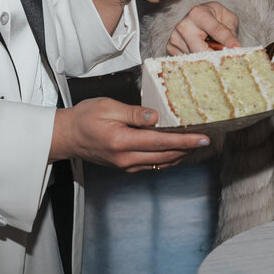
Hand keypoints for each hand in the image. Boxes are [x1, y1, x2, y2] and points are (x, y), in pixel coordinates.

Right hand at [50, 98, 209, 171]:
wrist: (67, 136)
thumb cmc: (84, 118)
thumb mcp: (108, 107)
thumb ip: (134, 113)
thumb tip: (156, 117)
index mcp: (122, 141)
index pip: (161, 142)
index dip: (184, 141)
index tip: (203, 138)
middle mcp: (126, 158)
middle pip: (166, 156)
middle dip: (188, 148)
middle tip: (207, 139)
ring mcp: (126, 165)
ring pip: (161, 163)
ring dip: (180, 154)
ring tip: (196, 143)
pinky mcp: (126, 166)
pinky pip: (153, 165)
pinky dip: (168, 158)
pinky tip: (177, 149)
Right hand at [166, 2, 239, 54]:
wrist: (196, 17)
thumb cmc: (213, 17)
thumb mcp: (227, 18)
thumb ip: (230, 31)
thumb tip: (232, 48)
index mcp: (198, 14)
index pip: (216, 30)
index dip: (228, 41)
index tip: (237, 49)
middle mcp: (183, 25)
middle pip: (202, 50)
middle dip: (215, 56)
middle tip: (226, 61)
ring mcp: (174, 38)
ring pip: (195, 58)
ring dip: (207, 59)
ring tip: (212, 53)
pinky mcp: (170, 48)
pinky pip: (187, 61)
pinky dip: (197, 61)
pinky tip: (201, 54)